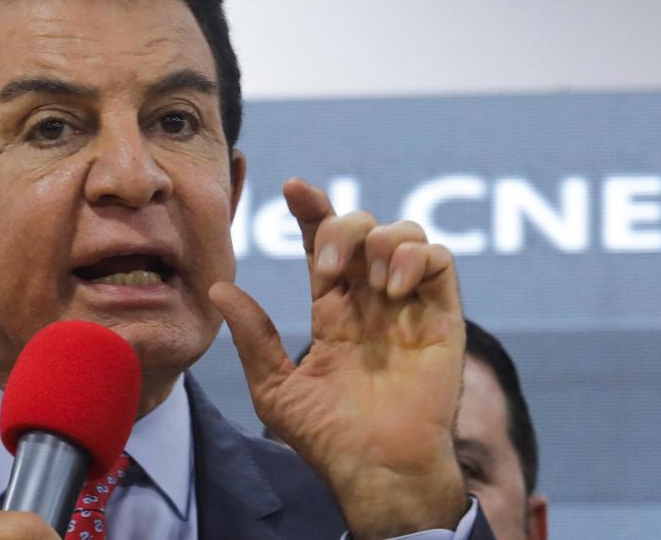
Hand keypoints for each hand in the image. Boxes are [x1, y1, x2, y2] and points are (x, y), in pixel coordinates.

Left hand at [210, 179, 467, 539]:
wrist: (375, 471)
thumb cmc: (326, 438)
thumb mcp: (275, 386)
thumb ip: (253, 335)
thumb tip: (218, 287)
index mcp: (334, 311)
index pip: (323, 243)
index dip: (311, 211)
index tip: (293, 188)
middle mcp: (372, 301)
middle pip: (363, 228)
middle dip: (341, 228)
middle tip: (324, 268)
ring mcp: (409, 307)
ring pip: (405, 233)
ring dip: (381, 241)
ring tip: (367, 282)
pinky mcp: (443, 318)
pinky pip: (441, 261)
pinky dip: (416, 257)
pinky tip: (392, 288)